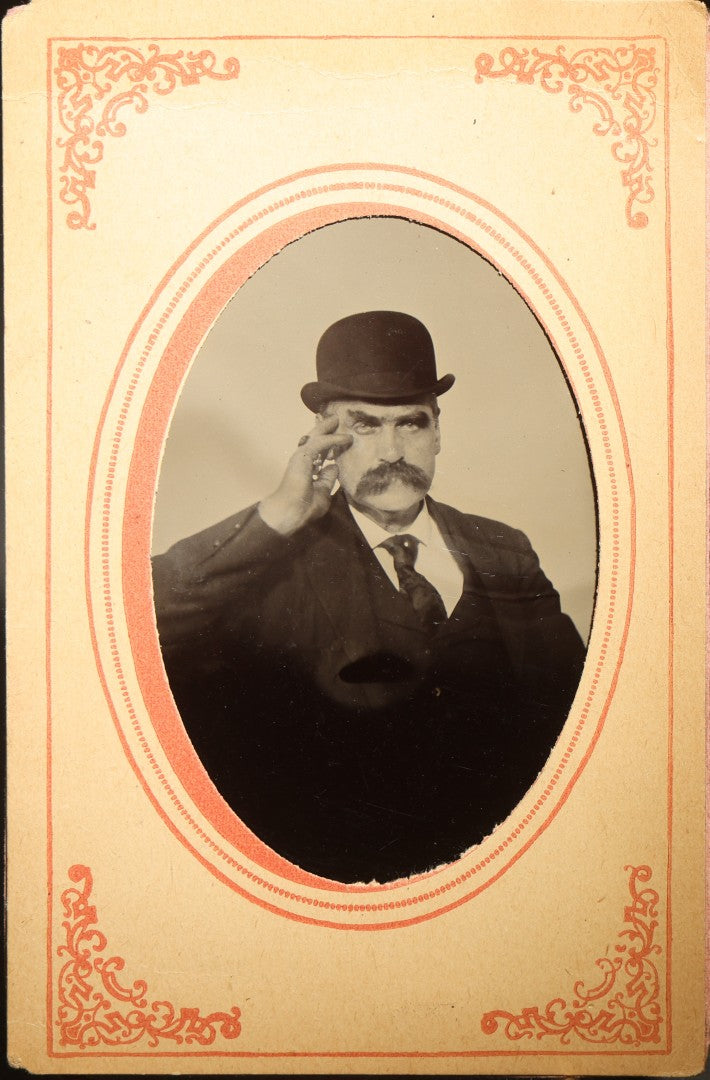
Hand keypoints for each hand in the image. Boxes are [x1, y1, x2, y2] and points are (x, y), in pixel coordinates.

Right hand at [258, 414, 352, 534]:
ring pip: (316, 436)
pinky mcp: (303, 456)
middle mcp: (302, 460)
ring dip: (328, 428)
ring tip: (337, 419)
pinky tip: (345, 438)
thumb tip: (334, 466)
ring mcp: (301, 456)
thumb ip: (327, 478)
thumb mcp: (322, 491)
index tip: (338, 438)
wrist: (291, 513)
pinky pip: (321, 443)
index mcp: (306, 468)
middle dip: (325, 429)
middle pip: (315, 440)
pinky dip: (333, 439)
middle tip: (335, 419)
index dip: (327, 444)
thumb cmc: (304, 507)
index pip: (317, 452)